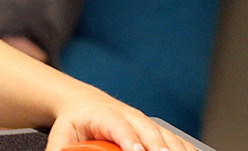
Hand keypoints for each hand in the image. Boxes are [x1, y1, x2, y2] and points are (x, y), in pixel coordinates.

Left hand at [46, 92, 197, 150]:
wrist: (84, 102)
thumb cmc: (75, 121)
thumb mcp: (62, 134)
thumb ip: (60, 148)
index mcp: (105, 115)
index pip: (119, 126)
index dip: (130, 139)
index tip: (137, 150)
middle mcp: (129, 116)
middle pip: (149, 131)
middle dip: (159, 147)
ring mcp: (145, 122)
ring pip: (167, 135)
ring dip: (177, 149)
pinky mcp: (157, 130)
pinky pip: (177, 140)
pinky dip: (187, 148)